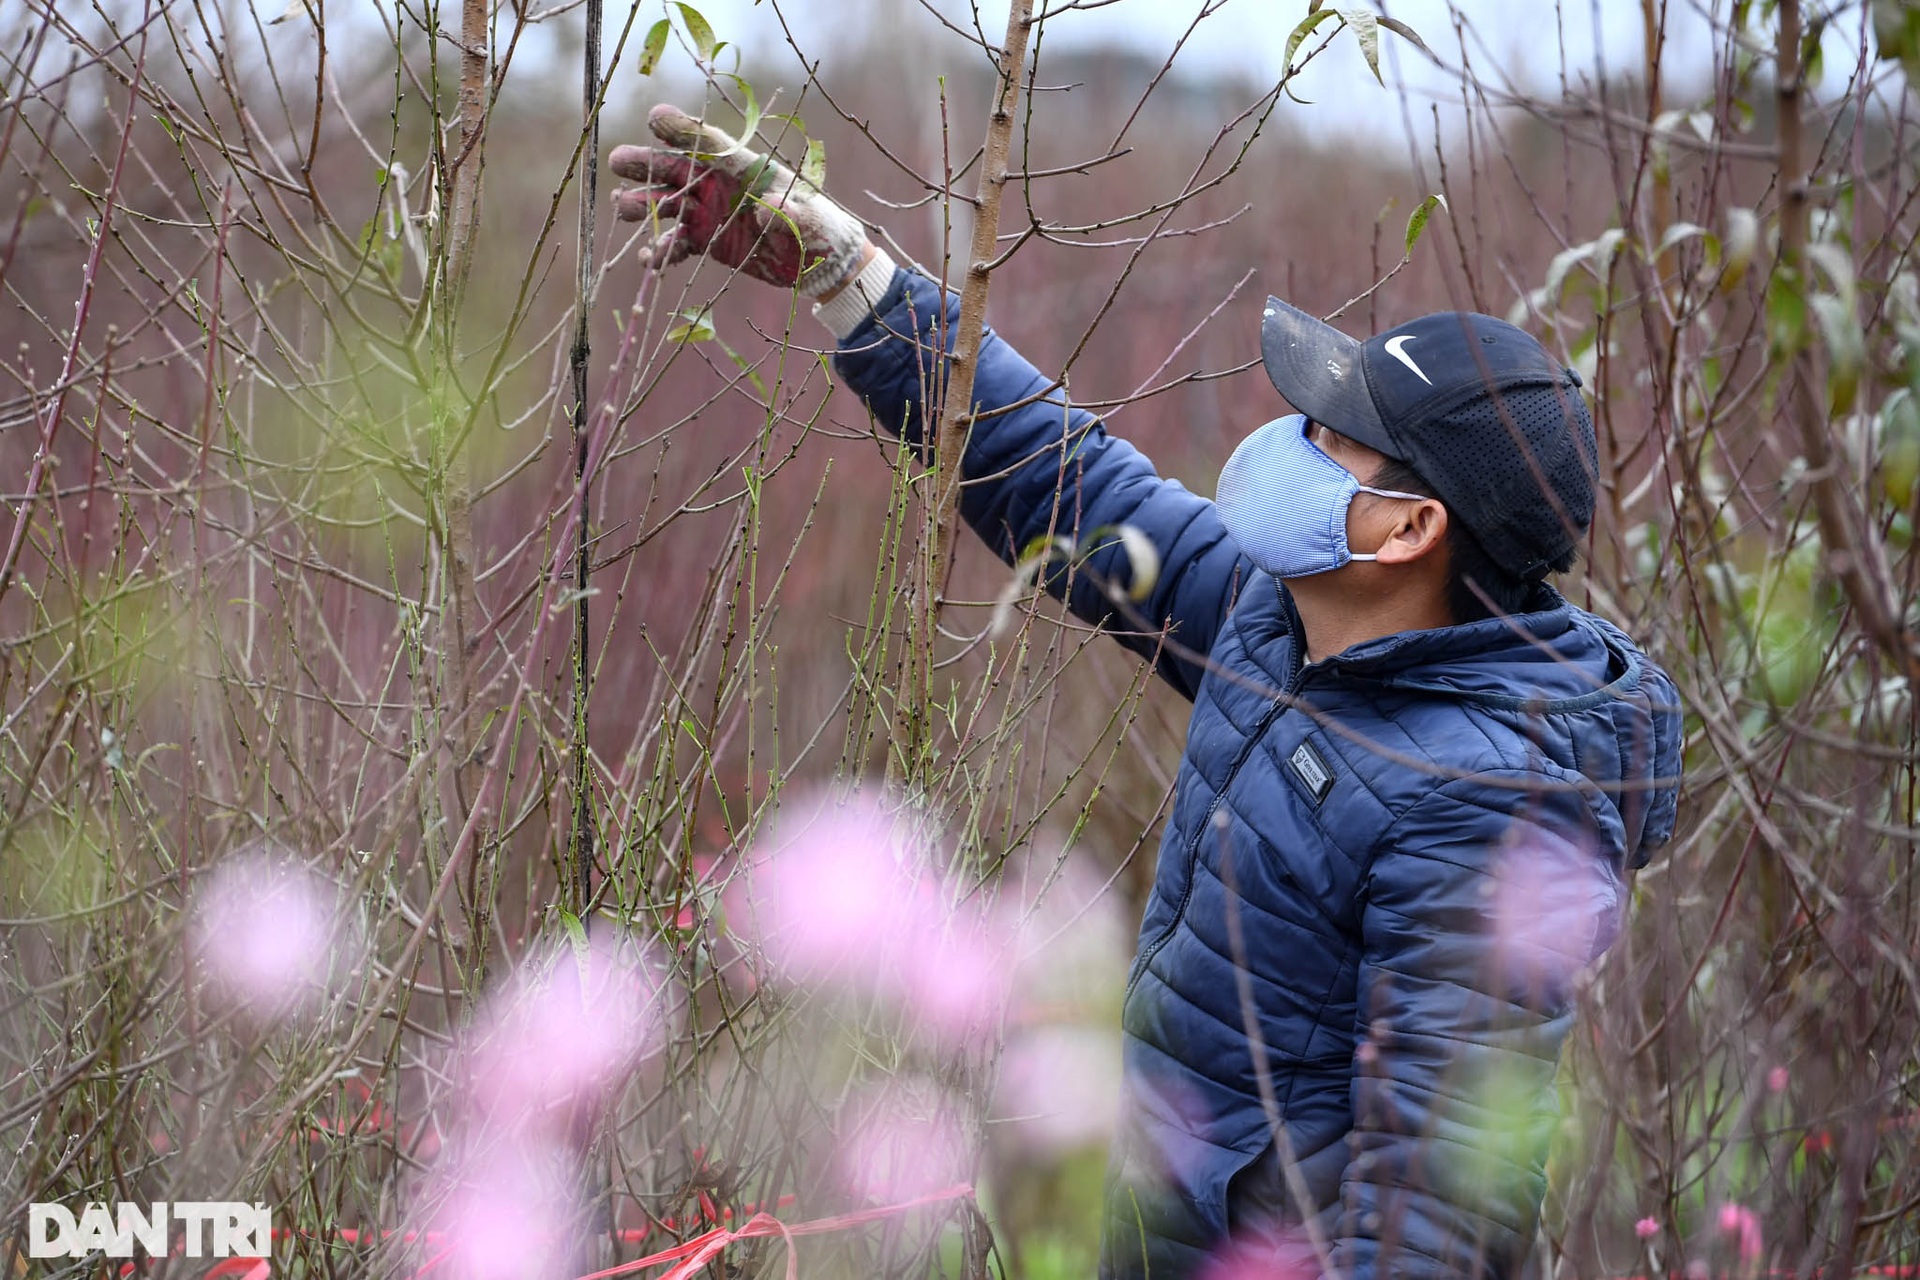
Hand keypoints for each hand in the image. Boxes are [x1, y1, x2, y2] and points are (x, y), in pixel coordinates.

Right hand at [609, 104, 870, 297]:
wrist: (818, 262)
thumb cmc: (818, 228)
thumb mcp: (810, 219)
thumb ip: (792, 212)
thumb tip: (771, 210)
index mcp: (744, 167)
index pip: (710, 143)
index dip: (683, 130)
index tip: (655, 118)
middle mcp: (720, 185)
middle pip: (676, 168)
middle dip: (646, 163)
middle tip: (618, 162)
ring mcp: (708, 212)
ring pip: (667, 203)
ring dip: (643, 205)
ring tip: (624, 209)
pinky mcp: (704, 240)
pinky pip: (675, 243)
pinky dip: (660, 252)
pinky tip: (647, 262)